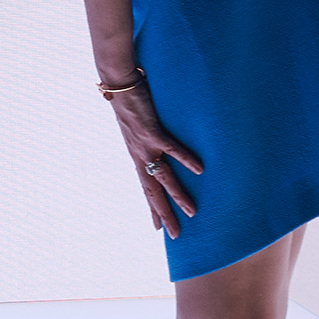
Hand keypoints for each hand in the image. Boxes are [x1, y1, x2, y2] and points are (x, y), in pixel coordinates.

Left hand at [105, 83, 200, 235]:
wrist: (118, 83)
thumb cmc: (131, 102)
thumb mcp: (137, 127)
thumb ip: (148, 139)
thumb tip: (159, 145)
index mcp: (137, 155)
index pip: (145, 188)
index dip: (152, 209)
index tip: (158, 228)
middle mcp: (139, 155)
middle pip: (153, 192)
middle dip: (164, 214)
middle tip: (176, 235)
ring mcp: (145, 145)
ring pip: (164, 177)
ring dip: (178, 196)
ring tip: (192, 212)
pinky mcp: (151, 130)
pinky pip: (171, 149)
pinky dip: (186, 159)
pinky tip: (200, 170)